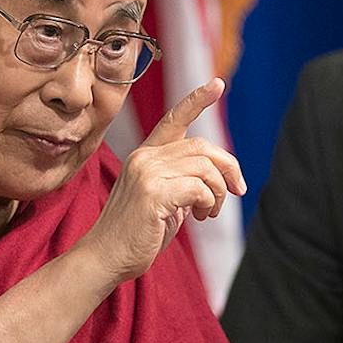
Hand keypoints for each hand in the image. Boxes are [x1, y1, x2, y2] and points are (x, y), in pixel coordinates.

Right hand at [80, 79, 245, 284]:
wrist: (106, 258)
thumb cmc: (137, 233)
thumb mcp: (164, 199)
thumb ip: (183, 182)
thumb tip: (219, 179)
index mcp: (145, 155)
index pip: (174, 119)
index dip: (197, 100)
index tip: (217, 84)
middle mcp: (144, 157)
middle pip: (202, 146)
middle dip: (229, 167)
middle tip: (236, 190)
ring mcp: (146, 172)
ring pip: (205, 168)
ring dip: (219, 192)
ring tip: (209, 212)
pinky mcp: (153, 192)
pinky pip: (200, 188)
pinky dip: (209, 203)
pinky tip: (200, 217)